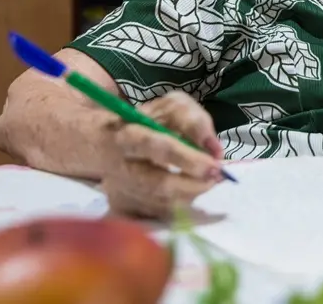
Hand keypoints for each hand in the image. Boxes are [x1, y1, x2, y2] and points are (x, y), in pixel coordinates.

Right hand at [101, 91, 226, 219]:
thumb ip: (195, 122)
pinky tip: (184, 189)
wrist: (107, 142)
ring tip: (202, 180)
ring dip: (191, 195)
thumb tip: (216, 151)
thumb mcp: (171, 107)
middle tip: (215, 178)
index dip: (190, 160)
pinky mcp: (124, 210)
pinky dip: (179, 205)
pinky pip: (160, 215)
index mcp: (129, 135)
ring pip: (164, 205)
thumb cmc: (147, 122)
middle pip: (160, 185)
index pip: (160, 149)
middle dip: (194, 185)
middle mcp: (119, 168)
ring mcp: (120, 193)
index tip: (215, 166)